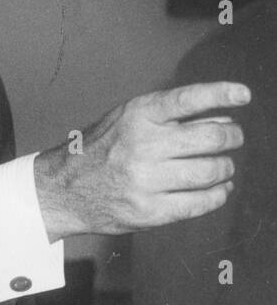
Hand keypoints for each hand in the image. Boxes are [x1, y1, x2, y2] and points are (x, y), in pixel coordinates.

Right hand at [33, 82, 248, 239]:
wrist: (62, 190)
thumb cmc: (99, 151)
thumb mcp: (125, 121)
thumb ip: (170, 118)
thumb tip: (223, 119)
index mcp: (136, 117)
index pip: (187, 99)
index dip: (221, 93)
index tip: (243, 95)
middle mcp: (142, 145)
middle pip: (212, 138)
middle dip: (232, 137)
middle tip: (232, 138)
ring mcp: (146, 180)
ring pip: (212, 171)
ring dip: (225, 168)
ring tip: (221, 167)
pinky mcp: (150, 210)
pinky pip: (202, 203)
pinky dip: (218, 195)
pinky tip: (217, 189)